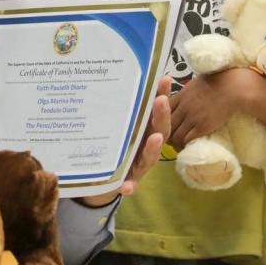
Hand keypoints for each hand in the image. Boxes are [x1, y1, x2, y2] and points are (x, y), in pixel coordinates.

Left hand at [79, 76, 171, 206]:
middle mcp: (146, 146)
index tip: (163, 78)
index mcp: (144, 130)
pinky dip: (129, 185)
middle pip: (158, 131)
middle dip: (160, 116)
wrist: (102, 177)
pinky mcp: (128, 181)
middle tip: (160, 100)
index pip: (156, 111)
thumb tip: (128, 76)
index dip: (161, 95)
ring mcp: (139, 165)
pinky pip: (129, 184)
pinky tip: (127, 187)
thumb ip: (122, 105)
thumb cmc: (115, 145)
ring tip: (156, 138)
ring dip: (152, 148)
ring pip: (149, 157)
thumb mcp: (117, 124)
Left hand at [170, 67, 265, 148]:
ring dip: (176, 143)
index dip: (162, 120)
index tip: (165, 126)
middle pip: (166, 125)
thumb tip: (187, 96)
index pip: (162, 111)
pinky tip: (187, 147)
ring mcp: (191, 118)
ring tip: (179, 146)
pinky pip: (187, 139)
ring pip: (175, 135)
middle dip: (166, 134)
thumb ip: (187, 92)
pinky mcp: (202, 127)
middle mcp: (182, 108)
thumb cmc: (218, 82)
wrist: (232, 88)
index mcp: (180, 96)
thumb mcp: (196, 84)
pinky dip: (186, 145)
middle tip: (170, 140)